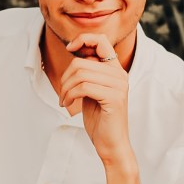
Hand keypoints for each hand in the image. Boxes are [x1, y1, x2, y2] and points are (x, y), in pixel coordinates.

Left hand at [60, 33, 131, 163]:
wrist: (111, 144)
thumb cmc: (100, 119)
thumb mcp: (91, 90)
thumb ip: (88, 73)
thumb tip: (76, 54)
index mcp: (116, 70)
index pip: (102, 40)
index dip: (83, 39)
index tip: (70, 49)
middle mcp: (120, 75)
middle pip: (82, 62)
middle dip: (65, 77)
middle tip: (62, 93)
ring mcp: (118, 86)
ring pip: (81, 74)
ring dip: (66, 88)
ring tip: (64, 100)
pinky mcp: (114, 98)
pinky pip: (84, 87)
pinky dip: (70, 95)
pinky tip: (67, 104)